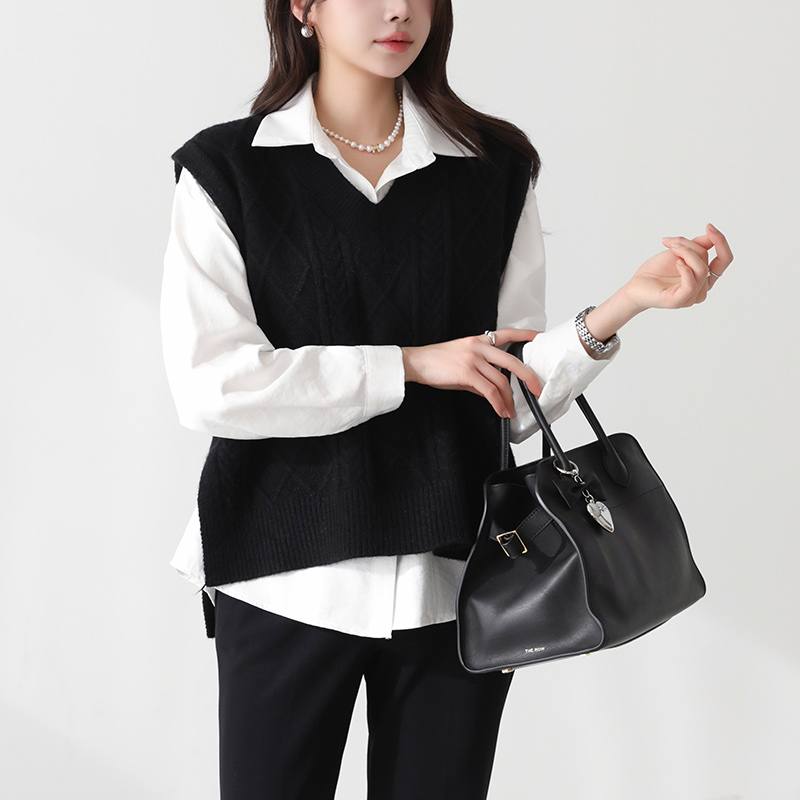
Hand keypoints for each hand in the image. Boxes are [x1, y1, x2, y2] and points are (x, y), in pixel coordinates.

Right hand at [401, 328, 541, 418]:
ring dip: (509, 399)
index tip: (539, 338)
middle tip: (536, 389)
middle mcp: (479, 347)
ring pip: (501, 380)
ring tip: (511, 411)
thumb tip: (493, 390)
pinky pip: (489, 391)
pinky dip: (497, 403)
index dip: (526, 335)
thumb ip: (480, 372)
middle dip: (528, 378)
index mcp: (479, 340)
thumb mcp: (462, 362)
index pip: (508, 333)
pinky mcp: (466, 372)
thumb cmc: (436, 362)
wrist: (415, 362)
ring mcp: (473, 359)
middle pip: (512, 361)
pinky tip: (499, 410)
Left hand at [583, 223, 733, 342]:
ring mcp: (692, 296)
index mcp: (704, 276)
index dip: (721, 242)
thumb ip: (697, 245)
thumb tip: (712, 236)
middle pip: (710, 260)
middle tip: (673, 241)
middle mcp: (702, 288)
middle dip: (692, 245)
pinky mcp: (680, 301)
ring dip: (685, 252)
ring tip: (670, 246)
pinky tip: (676, 262)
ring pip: (701, 268)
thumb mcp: (678, 252)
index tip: (708, 226)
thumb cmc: (655, 271)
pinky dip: (685, 268)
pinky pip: (691, 283)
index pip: (724, 259)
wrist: (635, 286)